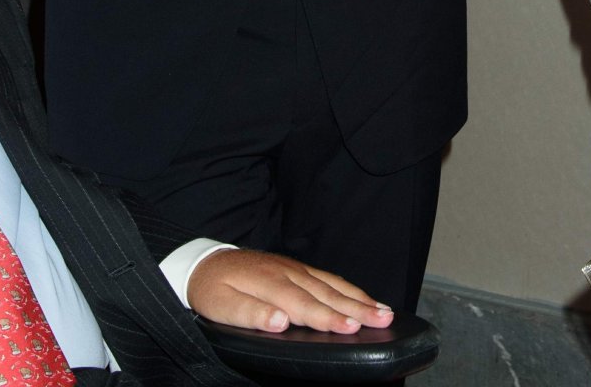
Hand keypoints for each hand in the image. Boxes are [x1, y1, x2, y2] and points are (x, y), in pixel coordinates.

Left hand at [187, 248, 394, 333]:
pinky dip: (347, 288)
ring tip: (384, 309)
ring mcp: (295, 268)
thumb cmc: (213, 290)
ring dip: (359, 298)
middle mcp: (288, 272)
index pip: (305, 305)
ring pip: (332, 284)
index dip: (329, 318)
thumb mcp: (221, 307)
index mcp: (270, 283)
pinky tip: (361, 297)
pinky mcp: (296, 268)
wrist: (206, 262)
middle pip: (327, 293)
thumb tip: (280, 322)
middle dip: (358, 307)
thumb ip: (250, 314)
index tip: (353, 327)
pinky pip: (327, 278)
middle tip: (384, 318)